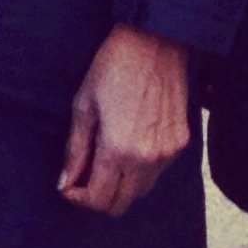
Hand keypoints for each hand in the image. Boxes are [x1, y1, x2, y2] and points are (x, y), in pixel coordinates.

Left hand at [60, 25, 188, 216]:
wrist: (154, 44)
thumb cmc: (112, 69)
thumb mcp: (83, 106)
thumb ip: (75, 149)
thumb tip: (65, 181)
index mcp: (119, 150)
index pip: (100, 198)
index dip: (79, 197)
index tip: (67, 186)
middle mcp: (148, 159)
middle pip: (122, 203)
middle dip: (98, 197)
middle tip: (82, 177)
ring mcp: (169, 154)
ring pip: (141, 191)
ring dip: (120, 186)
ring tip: (102, 161)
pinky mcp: (181, 144)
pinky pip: (157, 172)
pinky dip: (139, 171)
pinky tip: (126, 148)